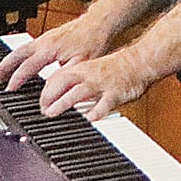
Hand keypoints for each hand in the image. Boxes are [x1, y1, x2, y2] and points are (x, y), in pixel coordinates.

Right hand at [0, 13, 117, 91]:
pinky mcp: (49, 36)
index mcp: (49, 49)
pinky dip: (19, 54)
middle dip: (3, 66)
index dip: (16, 79)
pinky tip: (20, 61)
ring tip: (1, 71)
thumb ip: (62, 77)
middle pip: (16, 54)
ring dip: (9, 60)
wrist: (98, 23)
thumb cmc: (92, 41)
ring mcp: (45, 37)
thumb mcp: (79, 64)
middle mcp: (43, 41)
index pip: (27, 66)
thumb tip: (49, 90)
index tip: (8, 89)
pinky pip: (28, 46)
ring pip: (20, 49)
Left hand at [37, 50, 154, 120]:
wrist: (138, 62)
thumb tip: (55, 95)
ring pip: (79, 92)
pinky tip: (88, 119)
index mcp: (81, 69)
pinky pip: (104, 104)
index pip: (57, 78)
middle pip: (63, 81)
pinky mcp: (115, 94)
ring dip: (63, 103)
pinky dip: (95, 112)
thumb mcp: (89, 71)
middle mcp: (88, 75)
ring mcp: (101, 85)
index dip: (45, 91)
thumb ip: (74, 82)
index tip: (41, 104)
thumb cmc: (113, 70)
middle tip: (43, 110)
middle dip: (49, 95)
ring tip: (53, 113)